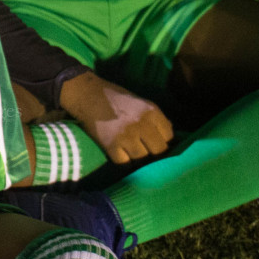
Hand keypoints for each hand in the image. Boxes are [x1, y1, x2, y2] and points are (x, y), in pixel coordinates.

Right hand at [59, 70, 173, 163]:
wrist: (88, 96)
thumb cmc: (116, 98)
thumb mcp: (141, 102)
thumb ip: (155, 118)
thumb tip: (169, 136)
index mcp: (152, 112)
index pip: (169, 137)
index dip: (164, 142)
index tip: (157, 143)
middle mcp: (142, 124)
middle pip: (159, 150)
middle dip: (154, 152)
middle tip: (147, 151)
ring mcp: (126, 136)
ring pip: (142, 158)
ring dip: (138, 157)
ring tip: (132, 152)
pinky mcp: (111, 146)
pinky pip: (124, 163)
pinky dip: (123, 160)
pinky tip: (120, 153)